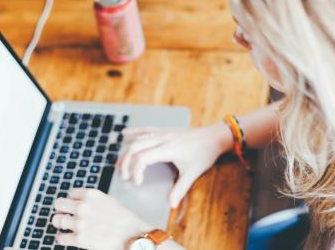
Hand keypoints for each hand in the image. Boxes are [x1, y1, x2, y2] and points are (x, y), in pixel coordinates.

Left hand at [52, 188, 151, 249]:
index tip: (76, 206)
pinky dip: (63, 238)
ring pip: (57, 220)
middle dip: (62, 210)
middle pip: (58, 204)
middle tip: (66, 215)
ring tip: (68, 227)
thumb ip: (91, 201)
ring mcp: (80, 223)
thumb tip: (77, 203)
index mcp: (91, 195)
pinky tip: (71, 237)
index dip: (73, 200)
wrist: (132, 235)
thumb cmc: (123, 219)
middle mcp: (83, 207)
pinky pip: (60, 237)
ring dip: (62, 224)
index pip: (70, 193)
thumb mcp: (107, 201)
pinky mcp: (79, 239)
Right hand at [118, 122, 232, 207]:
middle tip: (125, 177)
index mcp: (167, 149)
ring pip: (138, 139)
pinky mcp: (165, 130)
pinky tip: (125, 134)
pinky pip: (145, 129)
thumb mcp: (193, 173)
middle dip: (126, 163)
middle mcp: (162, 139)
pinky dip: (134, 132)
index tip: (137, 183)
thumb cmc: (204, 153)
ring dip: (127, 151)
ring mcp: (162, 133)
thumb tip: (171, 204)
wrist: (214, 136)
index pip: (142, 158)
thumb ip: (181, 189)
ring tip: (120, 164)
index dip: (136, 171)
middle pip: (135, 148)